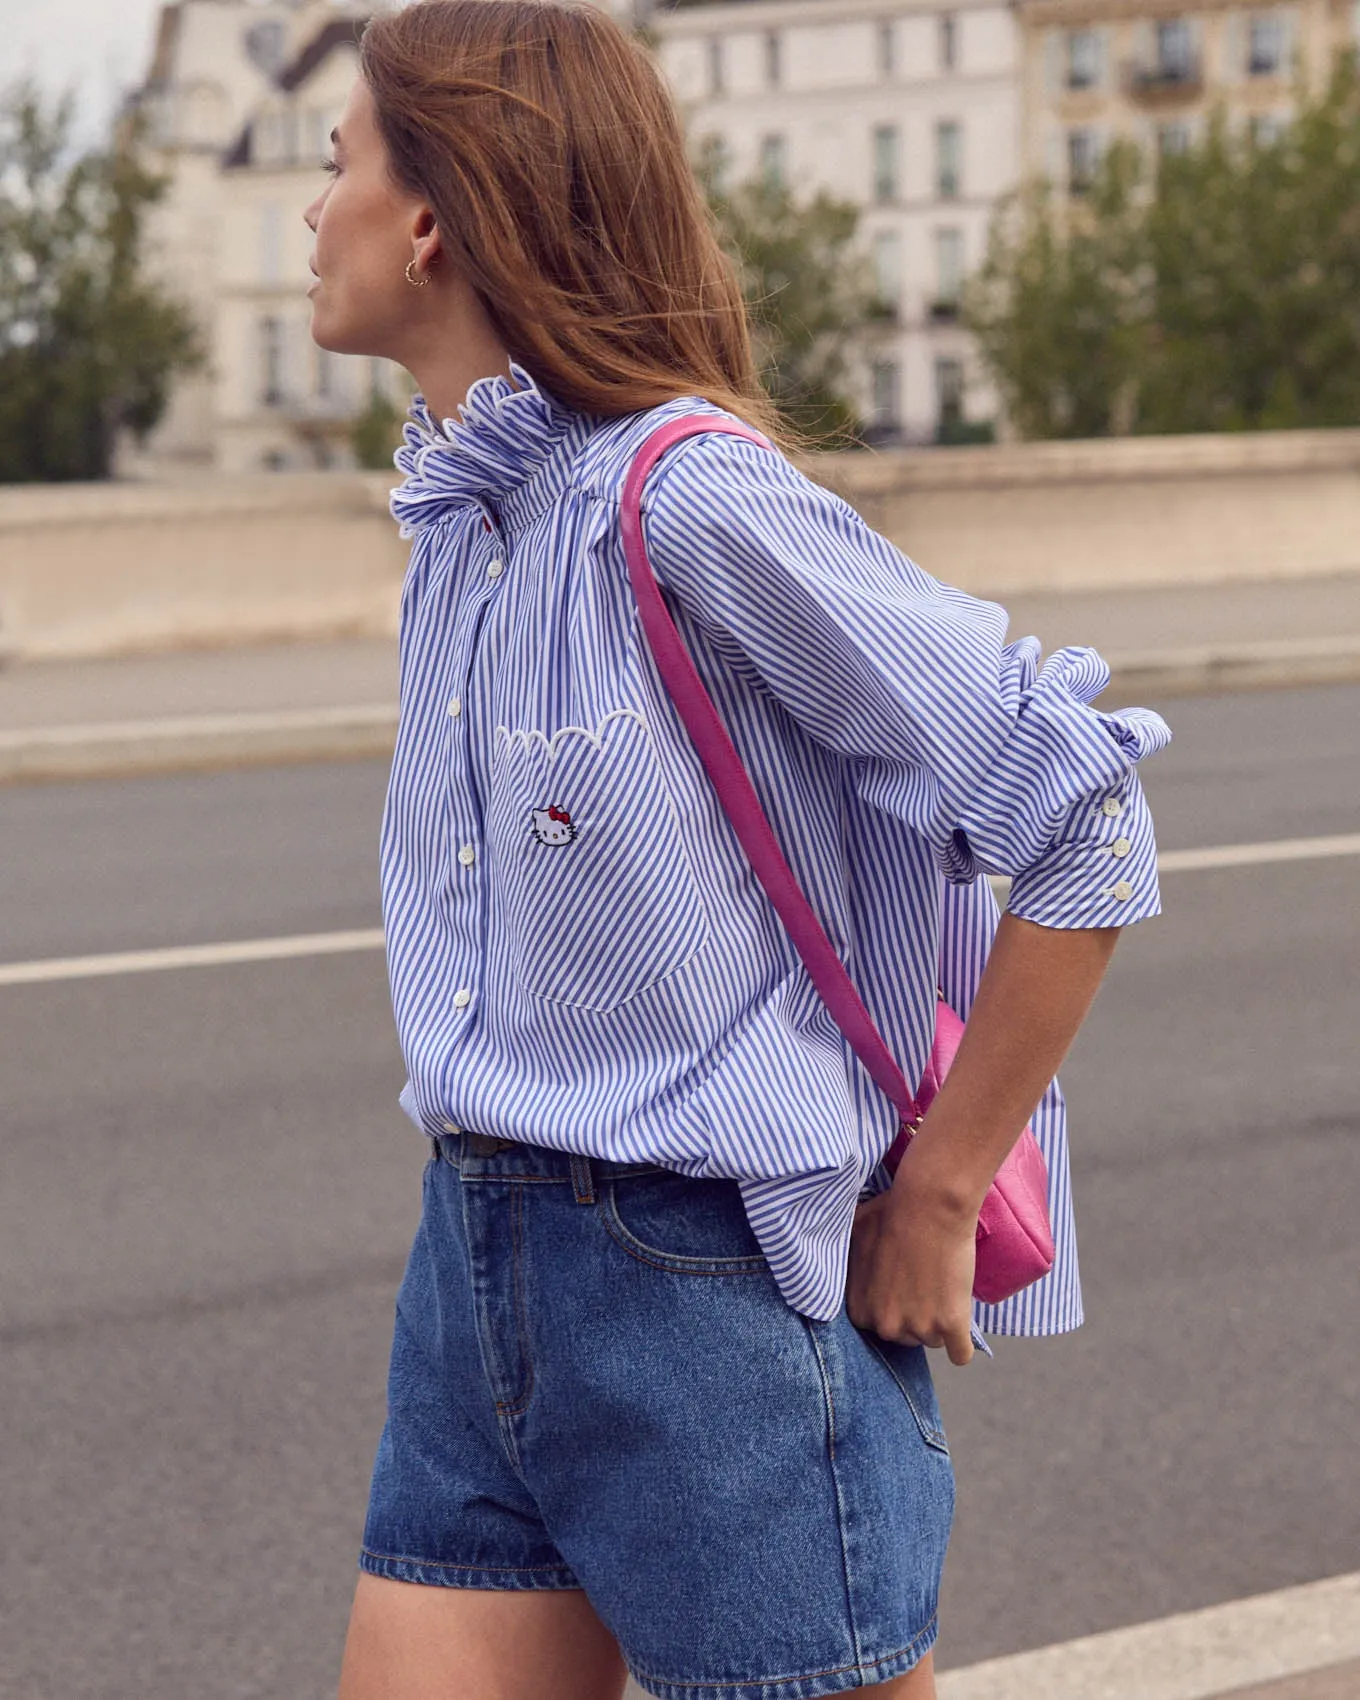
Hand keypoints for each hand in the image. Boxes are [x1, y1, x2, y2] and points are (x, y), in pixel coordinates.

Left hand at [846, 1156, 978, 1364]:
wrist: (929, 1206)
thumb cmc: (890, 1213)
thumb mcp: (852, 1235)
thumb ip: (842, 1259)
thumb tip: (829, 1255)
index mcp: (860, 1311)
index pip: (879, 1325)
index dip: (894, 1306)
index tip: (903, 1287)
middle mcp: (886, 1326)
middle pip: (906, 1336)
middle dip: (916, 1315)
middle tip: (925, 1283)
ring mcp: (919, 1329)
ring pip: (933, 1340)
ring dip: (940, 1322)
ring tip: (942, 1287)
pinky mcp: (952, 1326)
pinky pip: (960, 1355)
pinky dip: (962, 1343)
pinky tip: (961, 1327)